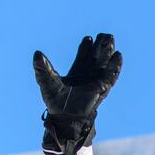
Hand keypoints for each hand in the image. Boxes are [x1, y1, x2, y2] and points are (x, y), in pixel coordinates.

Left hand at [32, 33, 122, 154]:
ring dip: (108, 51)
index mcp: (76, 71)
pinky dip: (115, 66)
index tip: (88, 38)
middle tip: (104, 35)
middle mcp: (87, 74)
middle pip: (96, 56)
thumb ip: (42, 69)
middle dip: (101, 45)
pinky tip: (117, 55)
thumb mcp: (47, 82)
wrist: (64, 120)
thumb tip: (37, 54)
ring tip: (110, 39)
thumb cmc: (56, 103)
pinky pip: (110, 76)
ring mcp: (95, 81)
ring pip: (104, 63)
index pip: (83, 55)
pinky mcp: (101, 89)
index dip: (86, 46)